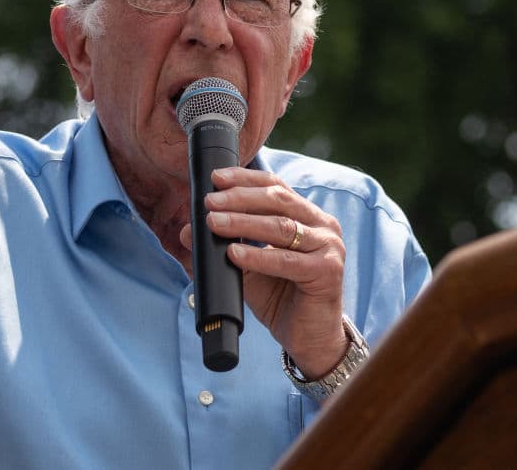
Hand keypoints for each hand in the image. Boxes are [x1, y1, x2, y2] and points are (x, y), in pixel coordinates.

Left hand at [179, 167, 347, 377]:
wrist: (307, 337)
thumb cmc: (280, 296)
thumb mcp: (245, 265)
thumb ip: (223, 244)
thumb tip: (187, 231)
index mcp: (306, 216)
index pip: (275, 186)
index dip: (245, 179)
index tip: (215, 179)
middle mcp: (322, 225)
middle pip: (277, 200)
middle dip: (239, 198)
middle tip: (208, 202)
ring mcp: (329, 246)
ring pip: (280, 226)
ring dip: (243, 222)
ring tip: (214, 223)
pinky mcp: (328, 271)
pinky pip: (286, 260)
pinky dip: (258, 255)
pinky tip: (234, 253)